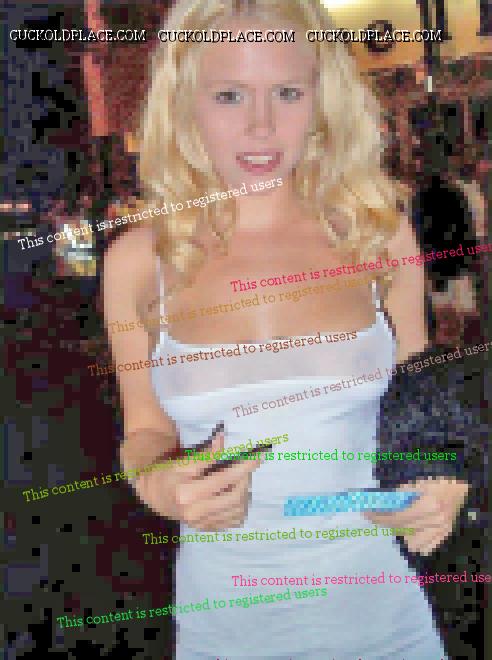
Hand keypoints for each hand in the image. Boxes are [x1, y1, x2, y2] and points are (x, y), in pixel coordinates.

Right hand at [133, 431, 260, 530]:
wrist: (154, 495)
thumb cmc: (167, 473)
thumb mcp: (183, 461)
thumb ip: (206, 454)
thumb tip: (223, 439)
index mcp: (187, 493)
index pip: (225, 478)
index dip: (244, 466)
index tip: (258, 456)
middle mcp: (196, 512)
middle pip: (235, 496)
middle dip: (246, 478)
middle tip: (247, 465)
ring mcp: (202, 523)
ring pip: (238, 510)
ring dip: (245, 492)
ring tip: (241, 479)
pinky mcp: (207, 528)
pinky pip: (234, 521)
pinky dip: (241, 507)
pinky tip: (237, 494)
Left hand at [364, 477, 468, 555]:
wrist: (458, 490)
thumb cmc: (436, 483)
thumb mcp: (416, 484)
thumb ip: (400, 495)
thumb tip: (380, 503)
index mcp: (429, 506)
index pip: (398, 517)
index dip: (380, 517)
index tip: (367, 513)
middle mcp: (436, 521)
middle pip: (402, 529)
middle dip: (385, 523)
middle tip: (374, 516)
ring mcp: (441, 532)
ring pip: (411, 543)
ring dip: (401, 533)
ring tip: (397, 521)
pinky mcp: (444, 536)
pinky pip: (424, 548)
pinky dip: (414, 542)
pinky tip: (410, 531)